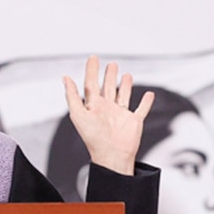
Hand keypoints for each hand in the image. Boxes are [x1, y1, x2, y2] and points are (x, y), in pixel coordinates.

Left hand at [62, 55, 153, 174]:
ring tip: (126, 75)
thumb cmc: (93, 138)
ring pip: (123, 95)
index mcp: (94, 106)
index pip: (91, 84)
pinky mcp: (134, 121)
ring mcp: (121, 115)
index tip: (93, 58)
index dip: (92, 70)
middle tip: (111, 64)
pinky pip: (141, 109)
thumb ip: (72, 96)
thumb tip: (65, 78)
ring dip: (125, 85)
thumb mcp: (78, 114)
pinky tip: (148, 94)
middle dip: (109, 76)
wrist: (111, 156)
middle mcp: (107, 109)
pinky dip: (146, 102)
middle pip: (108, 87)